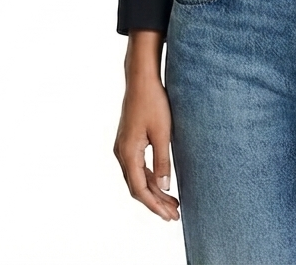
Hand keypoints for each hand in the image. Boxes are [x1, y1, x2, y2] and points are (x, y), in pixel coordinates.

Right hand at [114, 74, 179, 221]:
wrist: (141, 80)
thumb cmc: (153, 102)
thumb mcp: (163, 133)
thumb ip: (163, 161)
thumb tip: (164, 187)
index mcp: (128, 153)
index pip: (140, 189)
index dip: (154, 205)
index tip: (169, 216)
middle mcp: (121, 153)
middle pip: (137, 187)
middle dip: (156, 202)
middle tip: (174, 214)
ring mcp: (123, 148)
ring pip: (137, 178)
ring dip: (154, 191)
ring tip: (172, 202)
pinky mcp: (128, 142)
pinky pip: (137, 167)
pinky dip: (150, 178)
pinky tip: (162, 183)